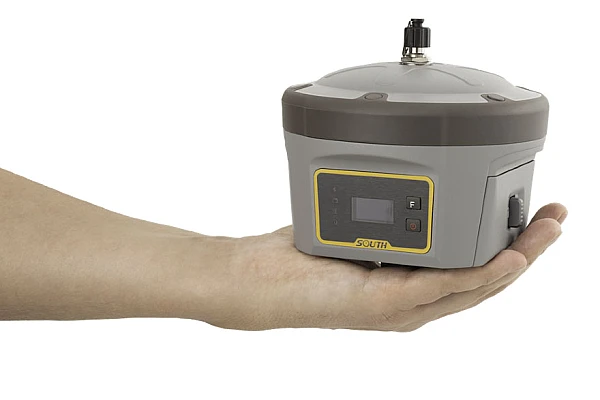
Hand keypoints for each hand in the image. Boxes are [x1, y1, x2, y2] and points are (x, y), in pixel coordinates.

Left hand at [199, 203, 565, 330]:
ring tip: (544, 231)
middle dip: (524, 247)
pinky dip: (477, 274)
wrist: (253, 284)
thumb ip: (378, 212)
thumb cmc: (296, 258)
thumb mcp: (349, 227)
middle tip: (553, 218)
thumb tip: (394, 177)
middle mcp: (409, 301)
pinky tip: (504, 257)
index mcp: (407, 283)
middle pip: (482, 277)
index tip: (526, 212)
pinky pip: (441, 289)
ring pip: (473, 287)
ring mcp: (398, 308)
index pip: (469, 267)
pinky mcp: (382, 306)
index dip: (505, 243)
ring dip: (514, 260)